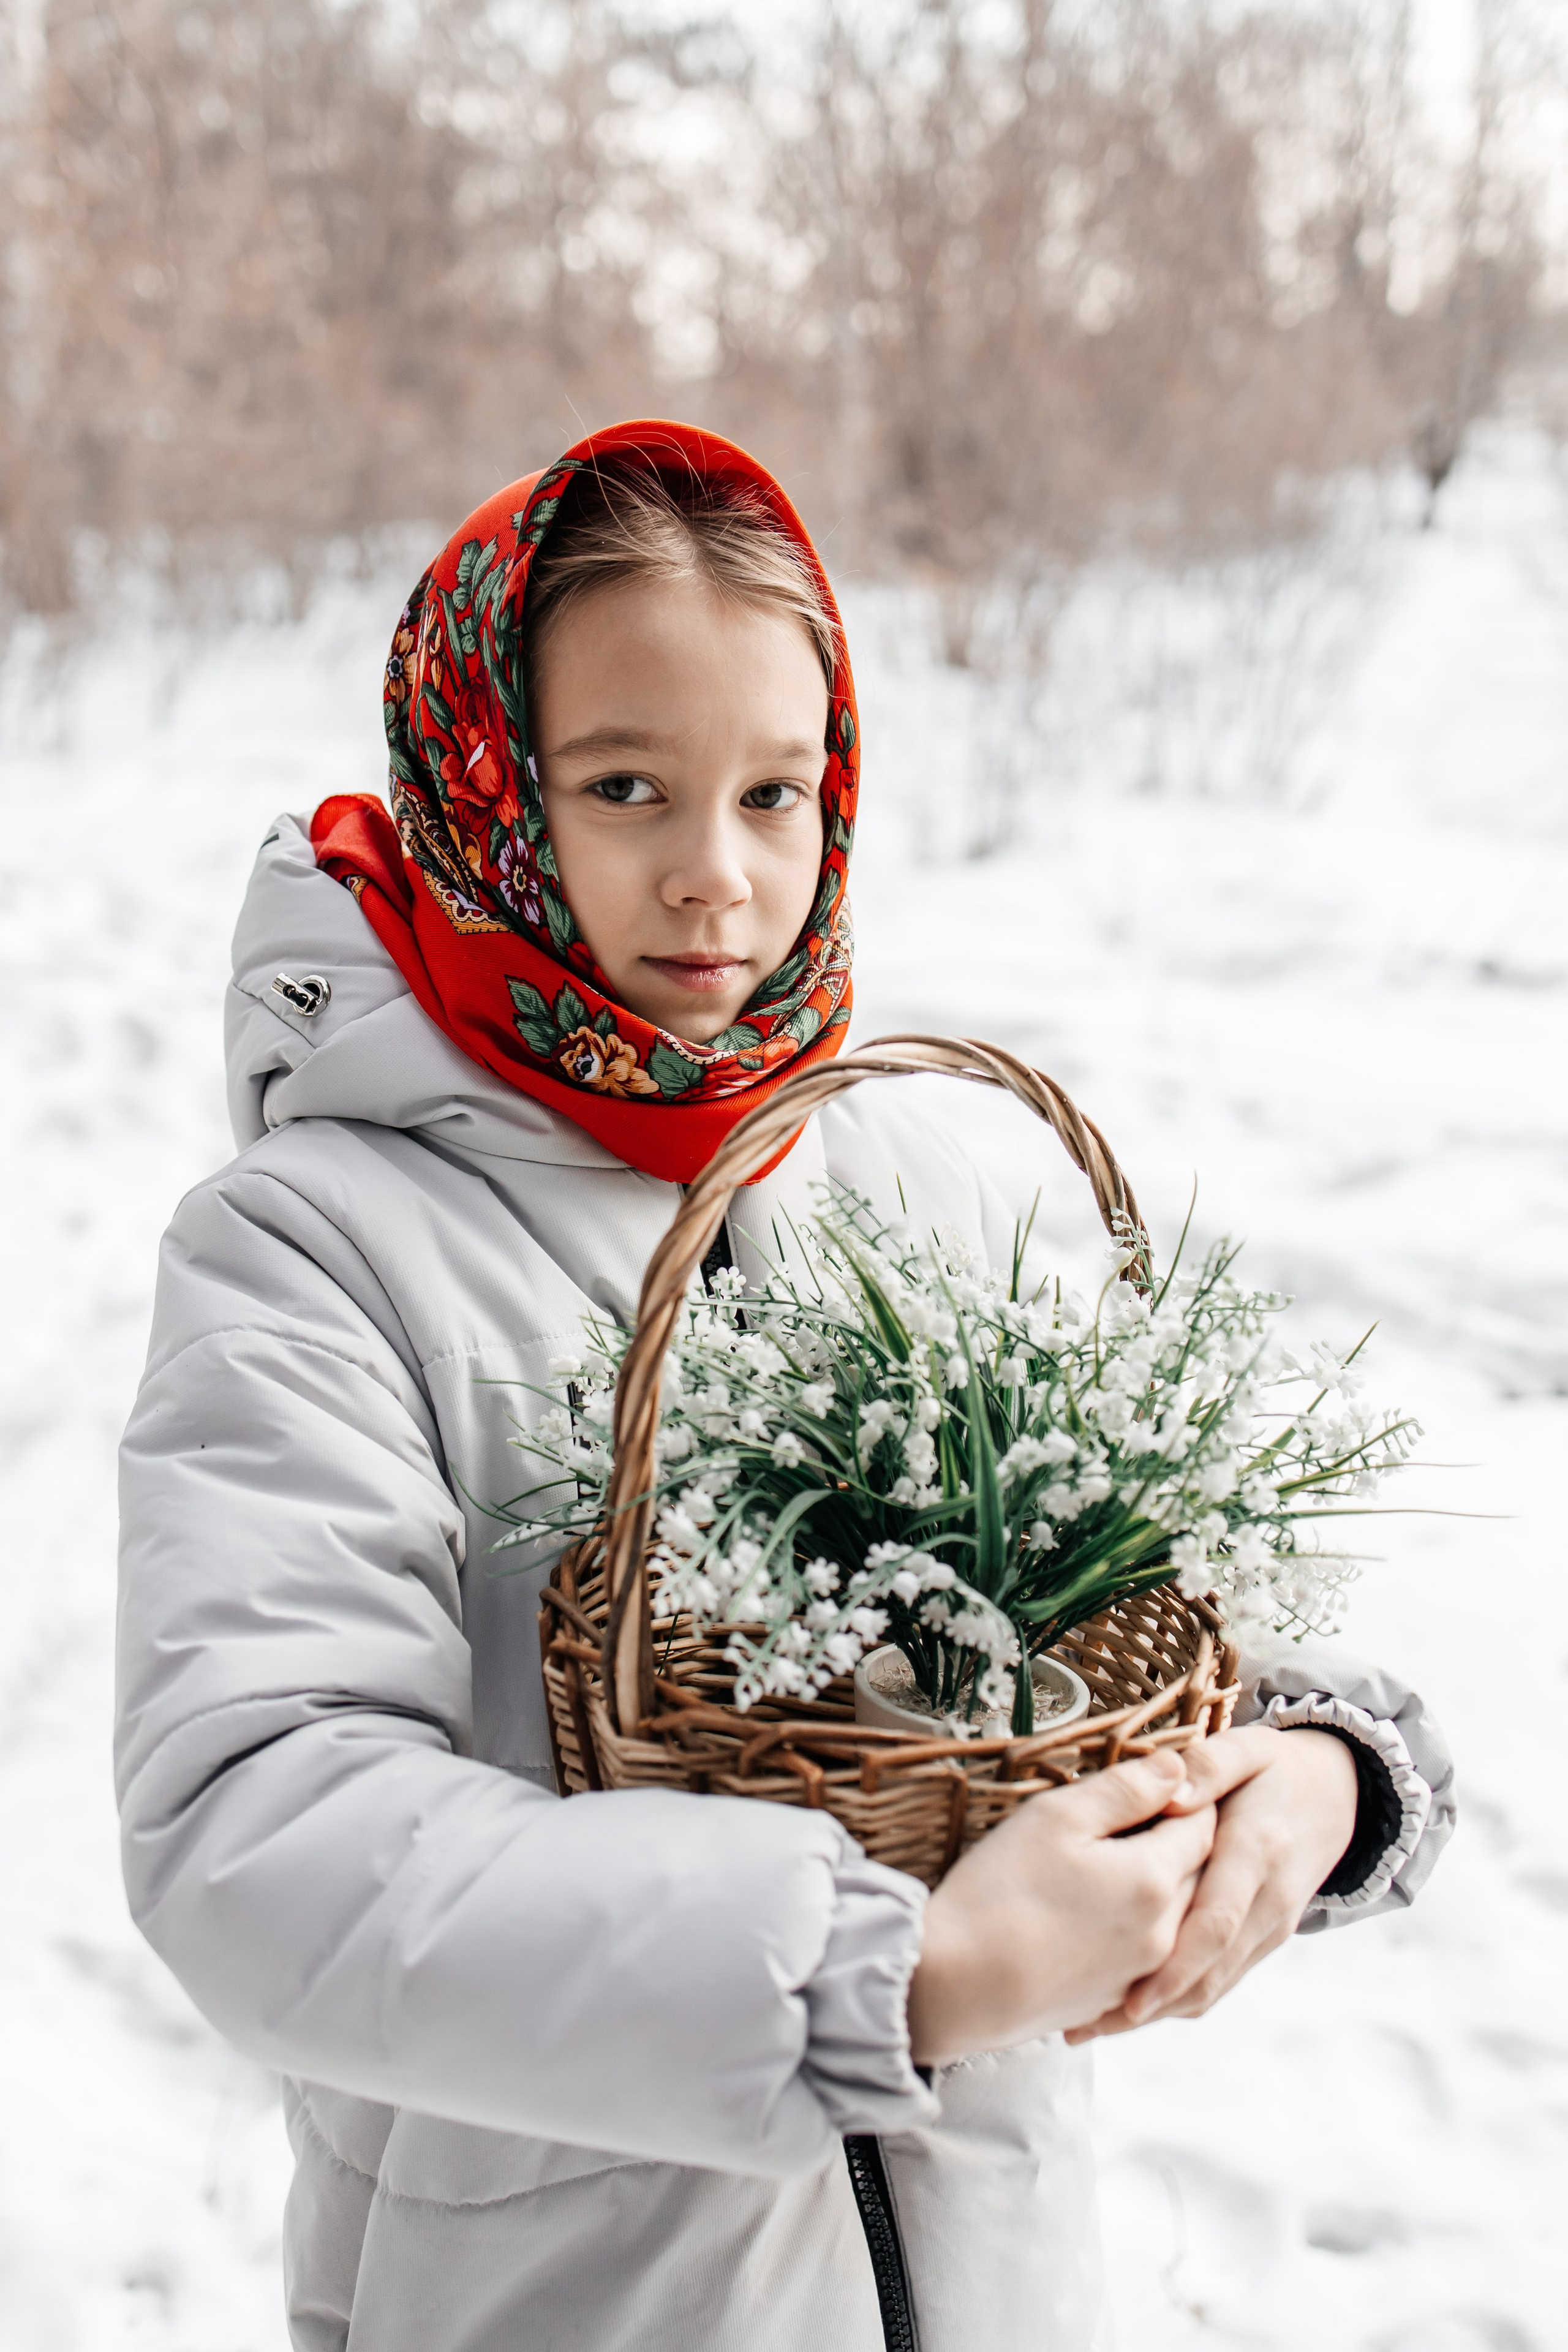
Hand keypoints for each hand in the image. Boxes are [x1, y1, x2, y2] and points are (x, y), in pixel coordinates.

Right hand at [907, 1751, 1216, 2066]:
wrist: (955, 1989)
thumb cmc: (1000, 1894)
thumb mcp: (1056, 1818)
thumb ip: (1124, 1789)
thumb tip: (1177, 1769)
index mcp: (1154, 1880)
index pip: (1203, 1825)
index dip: (1190, 1797)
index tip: (1165, 1783)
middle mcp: (1163, 1934)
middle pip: (1198, 1874)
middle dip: (1182, 1841)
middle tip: (1146, 1816)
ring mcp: (1140, 1975)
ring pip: (1177, 1918)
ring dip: (1164, 1887)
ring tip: (1119, 1863)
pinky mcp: (1114, 2001)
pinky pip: (1148, 1957)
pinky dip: (1138, 1929)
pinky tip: (1097, 1915)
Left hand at [1063, 1724, 1357, 2044]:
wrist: (1339, 1791)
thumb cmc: (1278, 1766)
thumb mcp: (1247, 1747)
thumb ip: (1208, 1764)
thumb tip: (1171, 1790)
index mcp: (1257, 1852)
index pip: (1217, 1921)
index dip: (1175, 1965)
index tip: (1129, 1997)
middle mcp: (1269, 1900)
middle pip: (1211, 1969)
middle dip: (1151, 2005)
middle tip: (1083, 2028)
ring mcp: (1271, 1926)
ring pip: (1216, 1985)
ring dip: (1159, 2011)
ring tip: (1092, 2025)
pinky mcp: (1266, 1938)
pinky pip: (1222, 1978)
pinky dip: (1180, 1998)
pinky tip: (1131, 2006)